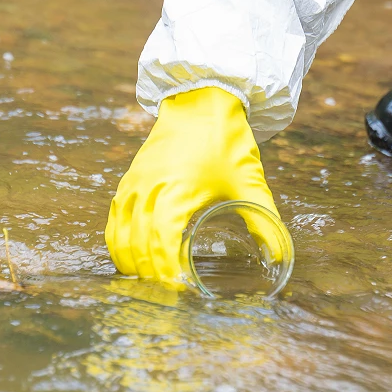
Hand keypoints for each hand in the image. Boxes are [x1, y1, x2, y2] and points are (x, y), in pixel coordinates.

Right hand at [107, 87, 281, 285]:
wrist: (201, 99)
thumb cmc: (226, 140)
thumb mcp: (249, 181)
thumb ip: (264, 220)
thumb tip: (277, 256)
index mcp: (177, 190)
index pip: (163, 243)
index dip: (167, 272)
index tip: (179, 290)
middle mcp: (149, 189)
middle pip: (138, 245)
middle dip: (150, 274)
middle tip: (168, 293)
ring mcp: (134, 184)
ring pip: (119, 236)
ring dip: (131, 263)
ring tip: (149, 282)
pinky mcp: (128, 180)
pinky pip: (114, 220)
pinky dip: (118, 244)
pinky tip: (132, 259)